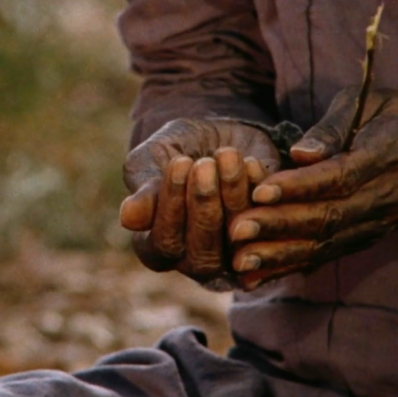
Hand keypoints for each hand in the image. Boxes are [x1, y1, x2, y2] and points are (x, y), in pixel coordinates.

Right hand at [121, 118, 280, 284]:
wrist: (216, 136)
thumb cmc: (174, 150)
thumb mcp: (152, 161)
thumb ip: (143, 189)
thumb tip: (129, 218)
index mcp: (159, 249)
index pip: (163, 245)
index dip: (170, 207)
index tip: (178, 163)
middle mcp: (196, 261)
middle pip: (202, 255)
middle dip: (204, 206)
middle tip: (204, 164)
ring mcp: (235, 253)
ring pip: (239, 242)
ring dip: (232, 195)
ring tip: (226, 154)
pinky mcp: (268, 235)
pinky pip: (268, 225)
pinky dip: (259, 190)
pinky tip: (250, 160)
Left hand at [227, 87, 397, 288]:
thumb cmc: (395, 116)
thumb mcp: (368, 102)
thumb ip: (332, 126)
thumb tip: (299, 153)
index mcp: (386, 156)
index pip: (339, 177)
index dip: (299, 186)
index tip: (260, 191)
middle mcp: (384, 197)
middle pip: (328, 217)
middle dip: (279, 226)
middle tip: (236, 229)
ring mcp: (376, 223)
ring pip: (325, 243)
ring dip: (280, 255)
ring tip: (240, 260)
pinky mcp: (365, 237)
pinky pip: (327, 255)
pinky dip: (290, 267)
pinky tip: (256, 275)